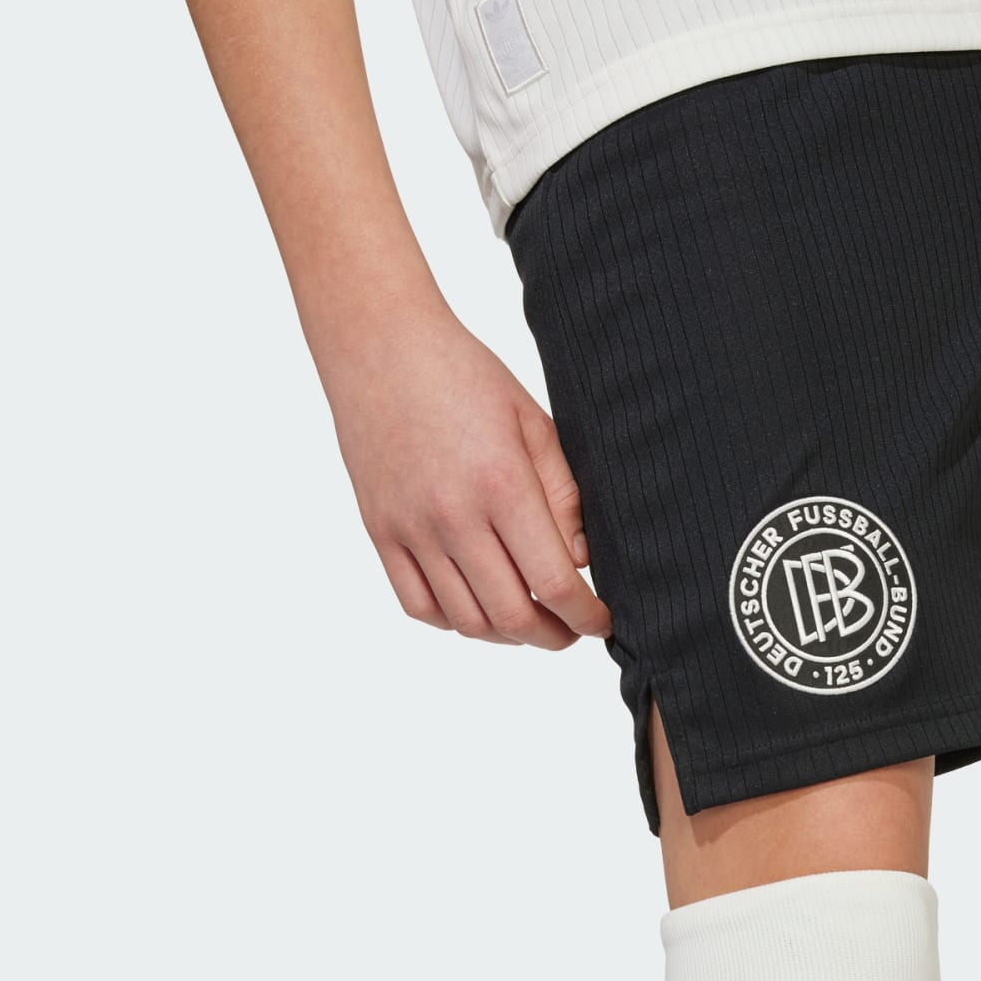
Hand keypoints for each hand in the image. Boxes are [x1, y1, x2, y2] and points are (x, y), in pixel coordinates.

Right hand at [320, 302, 609, 647]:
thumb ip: (564, 496)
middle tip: (572, 631)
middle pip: (513, 616)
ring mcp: (411, 529)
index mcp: (502, 486)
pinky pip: (418, 605)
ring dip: (508, 636)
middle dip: (554, 636)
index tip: (602, 623)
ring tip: (530, 622)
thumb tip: (581, 562)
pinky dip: (456, 622)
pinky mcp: (381, 531)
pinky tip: (479, 608)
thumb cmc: (465, 376)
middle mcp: (453, 516)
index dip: (587, 618)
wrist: (379, 344)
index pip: (555, 583)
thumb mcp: (534, 424)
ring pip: (467, 621)